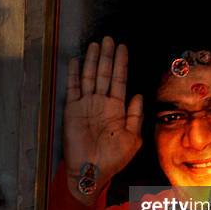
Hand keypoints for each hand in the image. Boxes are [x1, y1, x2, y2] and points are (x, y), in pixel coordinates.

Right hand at [64, 37, 142, 203]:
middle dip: (107, 56)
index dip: (121, 64)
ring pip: (89, 76)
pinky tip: (76, 60)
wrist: (92, 171)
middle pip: (105, 74)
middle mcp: (101, 103)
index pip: (119, 80)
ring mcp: (86, 105)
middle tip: (109, 38)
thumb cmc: (113, 158)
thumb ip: (135, 116)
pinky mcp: (72, 109)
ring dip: (92, 60)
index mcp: (117, 109)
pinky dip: (74, 74)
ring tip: (96, 44)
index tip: (123, 48)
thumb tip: (138, 94)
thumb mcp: (132, 138)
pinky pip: (73, 87)